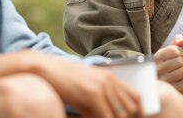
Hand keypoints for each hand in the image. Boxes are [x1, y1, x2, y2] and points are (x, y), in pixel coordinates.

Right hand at [0, 50, 141, 117]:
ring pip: (120, 115)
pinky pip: (106, 117)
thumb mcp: (85, 87)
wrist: (45, 70)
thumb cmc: (62, 80)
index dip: (136, 113)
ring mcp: (102, 87)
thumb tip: (107, 115)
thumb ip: (99, 98)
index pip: (135, 97)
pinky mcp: (93, 95)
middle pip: (130, 108)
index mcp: (109, 77)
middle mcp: (109, 80)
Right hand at [154, 35, 182, 93]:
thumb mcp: (166, 52)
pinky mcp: (173, 89)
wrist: (159, 84)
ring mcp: (166, 81)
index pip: (175, 50)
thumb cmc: (165, 65)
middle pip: (181, 61)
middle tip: (181, 64)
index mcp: (157, 58)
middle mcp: (159, 69)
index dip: (181, 51)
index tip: (180, 54)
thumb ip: (175, 42)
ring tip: (182, 71)